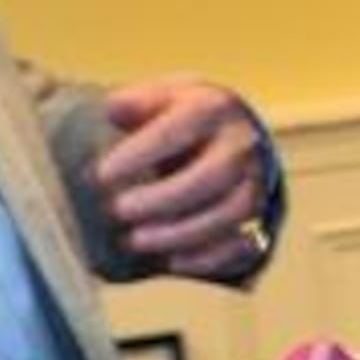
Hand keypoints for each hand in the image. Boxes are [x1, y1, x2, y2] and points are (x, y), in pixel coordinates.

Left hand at [95, 77, 273, 281]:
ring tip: (135, 240)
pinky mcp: (258, 217)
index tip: (102, 174)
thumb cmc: (185, 120)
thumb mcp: (161, 98)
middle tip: (118, 210)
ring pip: (228, 213)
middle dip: (162, 199)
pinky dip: (207, 257)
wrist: (233, 138)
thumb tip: (115, 108)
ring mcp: (254, 182)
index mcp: (214, 107)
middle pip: (212, 176)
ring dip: (180, 232)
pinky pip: (242, 242)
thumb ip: (135, 103)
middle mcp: (241, 144)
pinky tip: (171, 261)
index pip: (179, 129)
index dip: (140, 153)